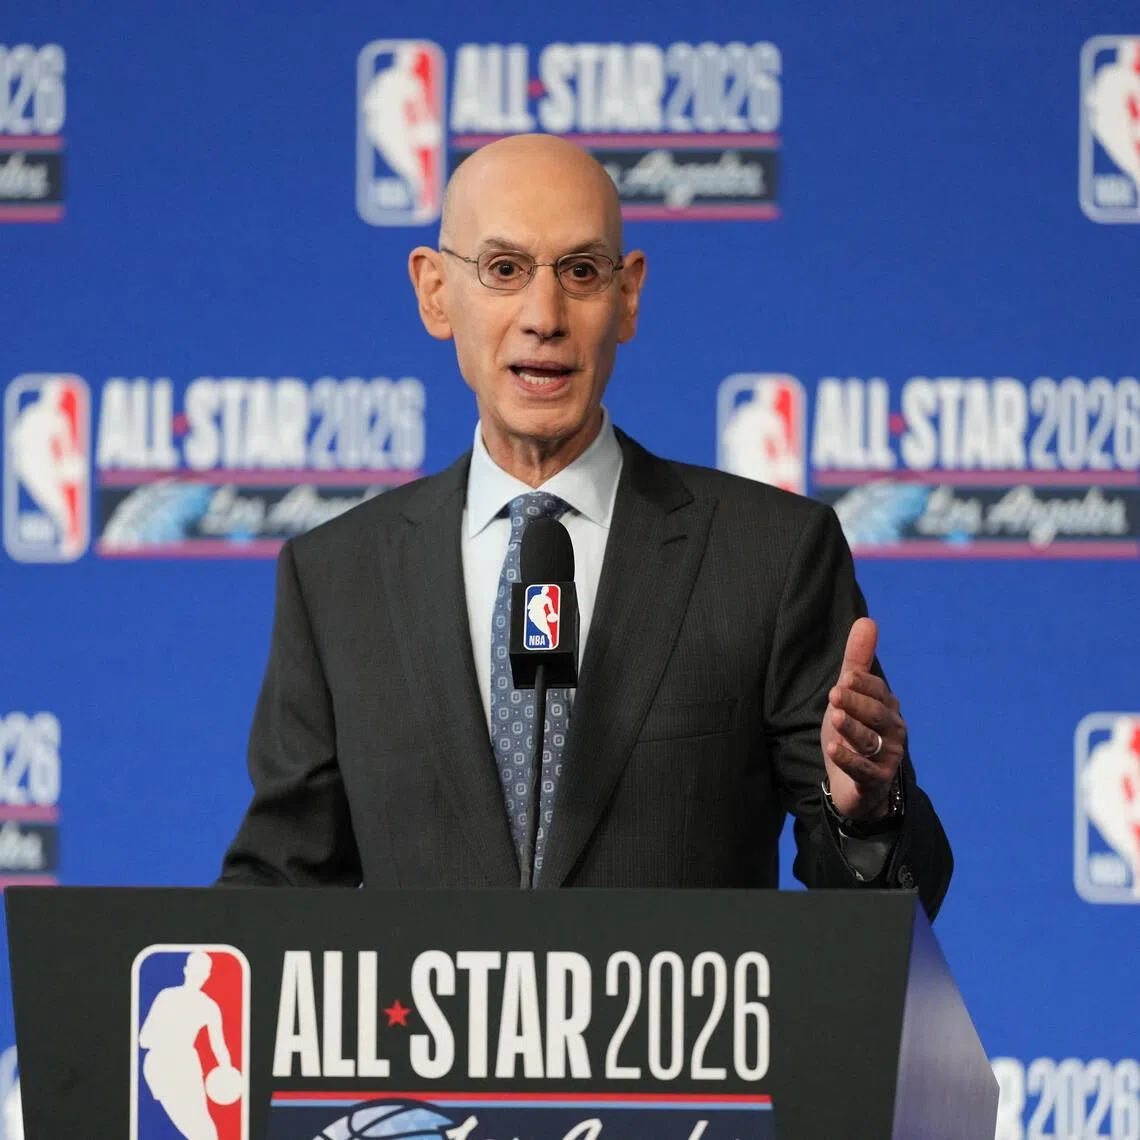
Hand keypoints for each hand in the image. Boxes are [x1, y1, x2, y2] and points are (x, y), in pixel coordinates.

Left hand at [821, 618, 905, 820]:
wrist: (854, 784)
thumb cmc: (854, 733)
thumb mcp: (850, 695)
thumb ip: (857, 662)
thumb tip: (867, 620)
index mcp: (887, 708)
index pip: (878, 693)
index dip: (863, 685)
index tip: (846, 677)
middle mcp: (892, 732)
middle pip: (876, 715)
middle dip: (856, 704)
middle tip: (834, 695)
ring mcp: (886, 757)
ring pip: (870, 741)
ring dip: (853, 730)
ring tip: (836, 718)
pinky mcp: (876, 781)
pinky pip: (863, 771)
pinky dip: (849, 760)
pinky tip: (833, 750)